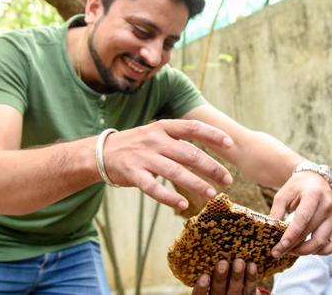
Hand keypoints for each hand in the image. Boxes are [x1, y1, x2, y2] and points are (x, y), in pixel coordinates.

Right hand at [101, 119, 233, 209]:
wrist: (100, 153)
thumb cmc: (136, 145)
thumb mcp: (155, 134)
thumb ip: (177, 139)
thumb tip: (209, 146)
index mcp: (162, 127)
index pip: (192, 127)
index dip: (212, 134)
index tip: (230, 144)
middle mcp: (154, 140)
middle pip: (189, 153)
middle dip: (211, 167)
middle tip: (227, 180)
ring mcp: (143, 157)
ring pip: (175, 171)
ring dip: (196, 183)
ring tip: (212, 194)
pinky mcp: (132, 174)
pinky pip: (153, 188)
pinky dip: (168, 197)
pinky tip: (182, 204)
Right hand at [192, 259, 257, 294]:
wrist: (234, 287)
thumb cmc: (216, 276)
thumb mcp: (208, 275)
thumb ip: (206, 267)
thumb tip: (199, 246)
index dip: (201, 288)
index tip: (204, 276)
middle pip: (218, 292)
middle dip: (221, 278)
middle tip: (223, 263)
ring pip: (235, 291)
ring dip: (237, 277)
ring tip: (239, 262)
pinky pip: (250, 290)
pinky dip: (251, 279)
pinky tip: (252, 266)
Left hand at [269, 171, 331, 256]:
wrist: (317, 178)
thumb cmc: (298, 187)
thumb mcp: (284, 194)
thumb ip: (277, 211)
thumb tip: (271, 230)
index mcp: (314, 195)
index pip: (303, 219)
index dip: (292, 234)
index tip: (281, 245)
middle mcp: (327, 206)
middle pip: (311, 232)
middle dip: (294, 246)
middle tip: (278, 252)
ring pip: (323, 241)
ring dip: (306, 251)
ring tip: (292, 251)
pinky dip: (324, 251)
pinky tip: (310, 250)